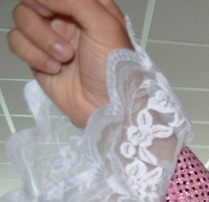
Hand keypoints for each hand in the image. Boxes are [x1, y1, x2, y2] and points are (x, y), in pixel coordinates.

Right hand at [8, 0, 131, 126]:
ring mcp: (51, 36)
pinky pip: (17, 42)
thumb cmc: (116, 68)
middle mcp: (67, 17)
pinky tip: (54, 69)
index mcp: (88, 4)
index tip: (52, 11)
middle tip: (61, 40)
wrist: (109, 108)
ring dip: (39, 40)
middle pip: (31, 1)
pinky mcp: (38, 56)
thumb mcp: (106, 26)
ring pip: (21, 19)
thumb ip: (75, 0)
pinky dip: (32, 55)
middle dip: (40, 21)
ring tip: (64, 59)